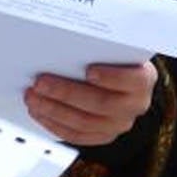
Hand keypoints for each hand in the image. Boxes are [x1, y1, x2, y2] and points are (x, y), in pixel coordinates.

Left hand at [24, 59, 156, 145]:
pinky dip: (54, 124)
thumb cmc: (113, 58)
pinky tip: (39, 112)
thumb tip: (65, 40)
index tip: (89, 70)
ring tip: (33, 97)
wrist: (121, 79)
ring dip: (54, 110)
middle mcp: (136, 104)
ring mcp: (119, 123)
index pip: (134, 80)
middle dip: (66, 93)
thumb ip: (98, 46)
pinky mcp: (103, 136)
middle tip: (40, 82)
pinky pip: (77, 136)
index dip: (112, 77)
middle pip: (101, 103)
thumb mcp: (113, 47)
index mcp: (143, 79)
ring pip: (85, 122)